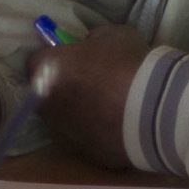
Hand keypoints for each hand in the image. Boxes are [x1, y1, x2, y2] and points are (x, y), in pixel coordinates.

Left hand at [31, 23, 152, 169]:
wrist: (152, 109)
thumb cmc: (127, 64)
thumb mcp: (110, 35)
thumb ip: (93, 40)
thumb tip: (91, 46)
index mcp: (45, 71)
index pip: (36, 60)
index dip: (55, 56)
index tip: (72, 55)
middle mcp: (46, 105)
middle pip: (47, 93)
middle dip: (63, 86)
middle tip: (91, 80)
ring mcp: (65, 133)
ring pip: (66, 119)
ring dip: (81, 111)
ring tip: (110, 105)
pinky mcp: (87, 153)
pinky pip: (89, 137)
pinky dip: (100, 131)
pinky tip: (122, 124)